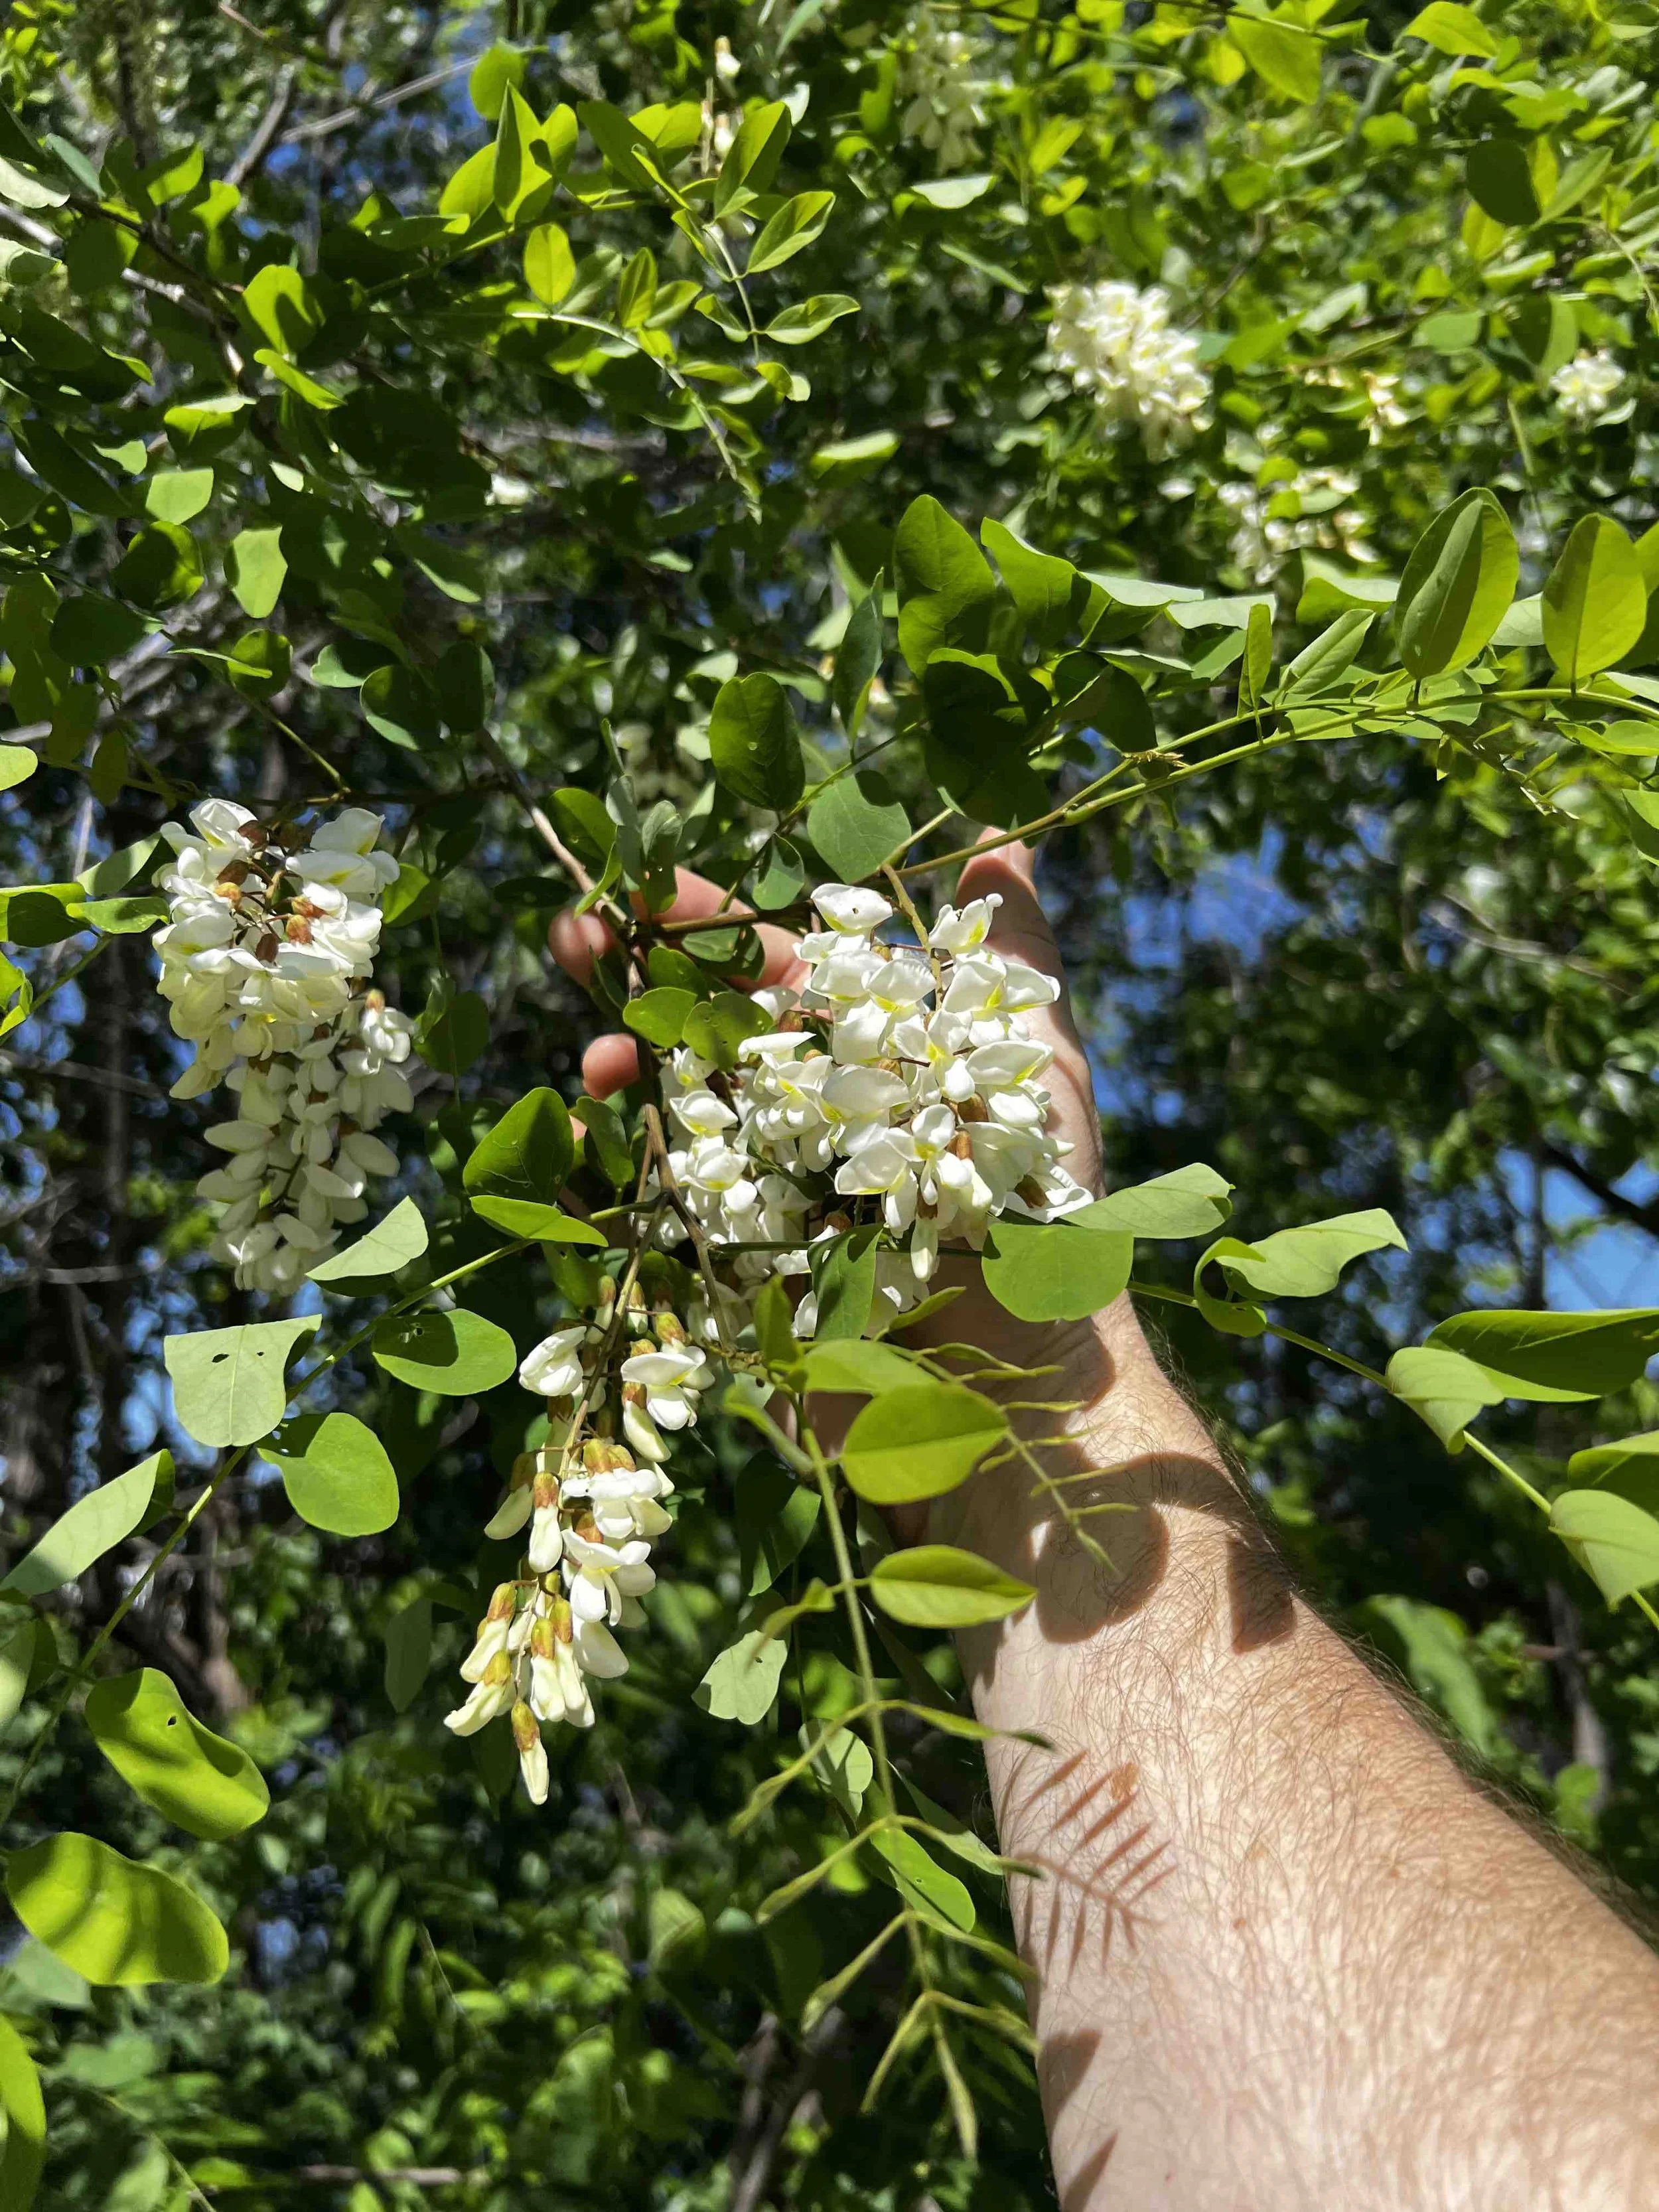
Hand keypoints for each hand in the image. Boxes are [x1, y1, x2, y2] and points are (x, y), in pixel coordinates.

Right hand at [547, 839, 1170, 1556]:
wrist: (1018, 1383)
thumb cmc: (1046, 1220)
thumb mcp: (1037, 1067)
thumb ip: (1009, 959)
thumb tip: (1007, 834)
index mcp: (869, 1057)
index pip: (775, 969)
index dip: (709, 925)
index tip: (645, 883)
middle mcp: (808, 1115)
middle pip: (703, 1030)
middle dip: (634, 981)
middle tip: (571, 937)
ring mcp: (762, 1189)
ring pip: (668, 1113)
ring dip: (620, 1075)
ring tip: (593, 1062)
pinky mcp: (730, 1268)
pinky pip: (652, 1214)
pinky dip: (606, 1179)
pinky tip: (579, 1149)